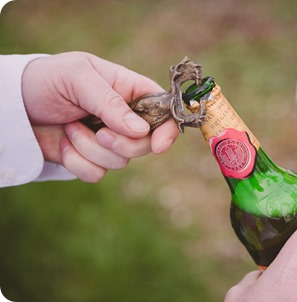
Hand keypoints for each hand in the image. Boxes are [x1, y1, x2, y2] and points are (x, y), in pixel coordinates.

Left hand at [22, 51, 178, 181]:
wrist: (15, 104)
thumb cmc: (48, 79)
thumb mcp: (78, 77)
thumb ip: (110, 102)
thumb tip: (139, 129)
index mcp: (129, 91)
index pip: (164, 110)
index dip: (168, 129)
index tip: (158, 145)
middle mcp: (125, 118)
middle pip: (145, 143)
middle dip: (121, 144)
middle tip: (100, 133)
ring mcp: (109, 140)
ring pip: (120, 161)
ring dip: (90, 148)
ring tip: (70, 127)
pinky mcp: (91, 159)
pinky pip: (97, 174)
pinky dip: (77, 162)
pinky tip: (64, 144)